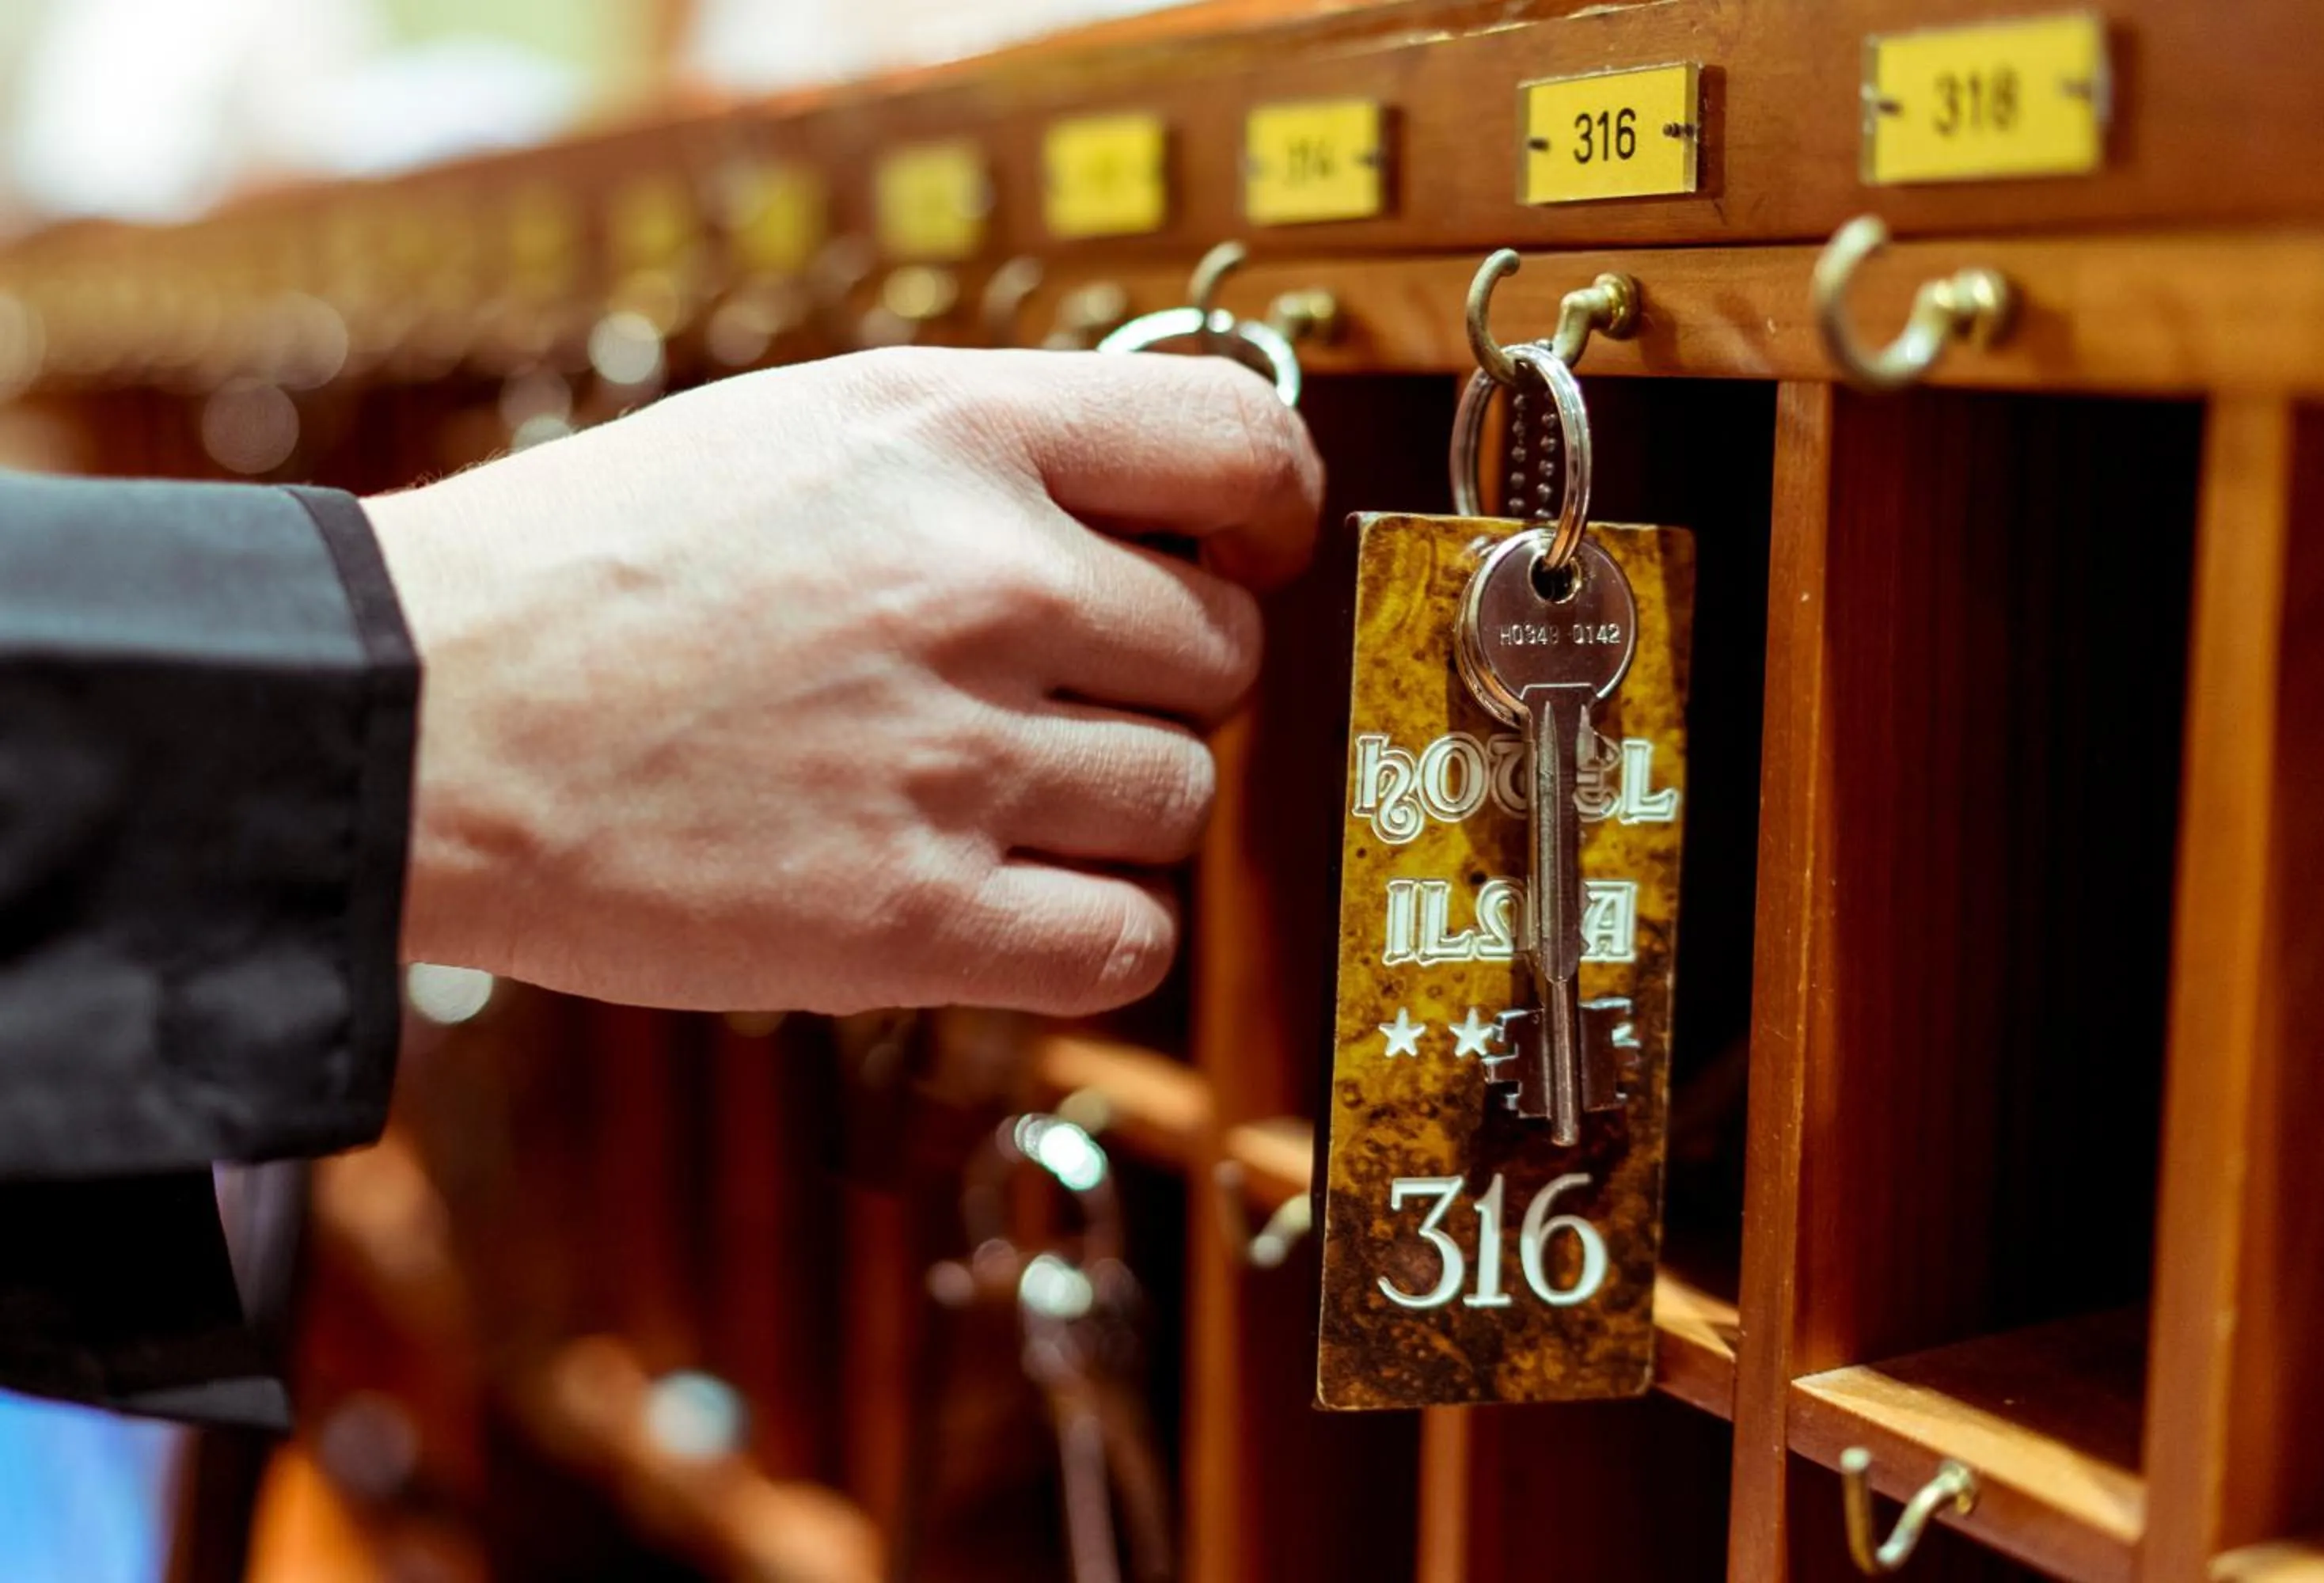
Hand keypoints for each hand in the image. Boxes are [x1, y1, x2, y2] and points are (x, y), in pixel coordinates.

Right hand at [367, 347, 1322, 1014]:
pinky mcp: (911, 915)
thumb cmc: (598, 569)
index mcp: (953, 433)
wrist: (421, 717)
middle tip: (1032, 696)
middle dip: (1152, 684)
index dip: (1273, 513)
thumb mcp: (804, 431)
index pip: (1242, 445)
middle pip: (1220, 655)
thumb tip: (1166, 523)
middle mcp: (978, 580)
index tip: (1248, 556)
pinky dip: (1091, 929)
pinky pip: (1130, 941)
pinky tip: (1000, 896)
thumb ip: (993, 458)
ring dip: (1109, 811)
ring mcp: (950, 752)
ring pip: (1181, 802)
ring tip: (973, 793)